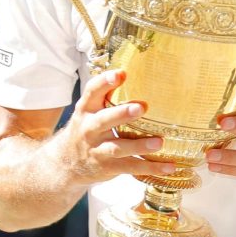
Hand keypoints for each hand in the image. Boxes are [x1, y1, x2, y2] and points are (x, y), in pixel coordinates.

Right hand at [58, 69, 176, 185]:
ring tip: (159, 142)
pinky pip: (131, 167)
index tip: (121, 73)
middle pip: (104, 120)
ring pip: (118, 148)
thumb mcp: (90, 110)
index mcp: (87, 109)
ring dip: (139, 145)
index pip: (92, 92)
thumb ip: (107, 92)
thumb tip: (130, 68)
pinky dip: (151, 168)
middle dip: (122, 114)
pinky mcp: (108, 167)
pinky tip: (169, 166)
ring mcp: (98, 150)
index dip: (105, 82)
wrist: (65, 164)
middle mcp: (90, 129)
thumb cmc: (87, 128)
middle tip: (141, 107)